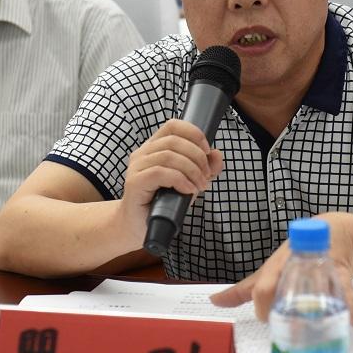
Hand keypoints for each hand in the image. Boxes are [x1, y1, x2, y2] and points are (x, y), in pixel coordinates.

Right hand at [118, 119, 223, 235]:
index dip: (193, 133)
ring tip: (200, 186)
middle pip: (174, 141)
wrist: (140, 226)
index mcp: (154, 146)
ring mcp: (137, 167)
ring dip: (192, 170)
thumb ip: (206, 168)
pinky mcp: (135, 182)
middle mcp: (143, 152)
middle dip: (197, 157)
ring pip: (169, 156)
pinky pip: (160, 172)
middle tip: (206, 176)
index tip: (207, 150)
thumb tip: (217, 155)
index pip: (173, 126)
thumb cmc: (164, 202)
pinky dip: (180, 180)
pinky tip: (189, 190)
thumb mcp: (190, 182)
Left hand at [210, 212, 352, 326]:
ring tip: (325, 328)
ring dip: (324, 309)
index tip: (268, 321)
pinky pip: (345, 291)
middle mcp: (295, 263)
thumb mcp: (268, 272)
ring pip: (318, 287)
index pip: (263, 287)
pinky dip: (351, 308)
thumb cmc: (293, 257)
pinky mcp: (340, 271)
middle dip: (288, 309)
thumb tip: (213, 301)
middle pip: (288, 285)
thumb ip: (242, 290)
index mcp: (276, 266)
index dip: (263, 307)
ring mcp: (318, 266)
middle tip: (291, 330)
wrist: (331, 233)